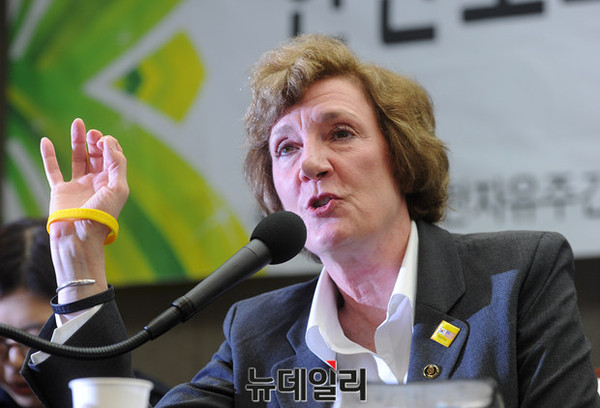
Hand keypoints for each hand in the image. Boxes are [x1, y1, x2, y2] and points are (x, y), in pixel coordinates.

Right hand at [40, 118, 128, 304]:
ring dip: (78, 141)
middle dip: (96, 141)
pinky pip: (53, 170)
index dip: (110, 145)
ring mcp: (78, 186)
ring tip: (78, 123)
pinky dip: (49, 155)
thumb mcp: (118, 188)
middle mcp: (96, 183)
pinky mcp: (60, 191)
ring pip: (78, 158)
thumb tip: (108, 141)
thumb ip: (116, 163)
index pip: (113, 158)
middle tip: (93, 133)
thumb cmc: (102, 214)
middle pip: (97, 155)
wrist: (80, 235)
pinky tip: (46, 141)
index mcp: (112, 183)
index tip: (104, 140)